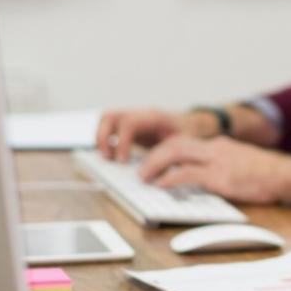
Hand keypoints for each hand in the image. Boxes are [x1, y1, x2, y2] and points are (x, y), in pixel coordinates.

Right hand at [96, 109, 217, 160]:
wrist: (190, 125)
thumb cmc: (188, 135)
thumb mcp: (184, 146)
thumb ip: (170, 157)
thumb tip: (159, 176)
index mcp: (154, 117)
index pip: (129, 123)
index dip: (122, 142)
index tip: (123, 162)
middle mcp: (139, 114)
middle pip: (110, 116)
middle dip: (104, 138)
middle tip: (109, 159)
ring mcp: (132, 117)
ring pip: (105, 119)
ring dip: (101, 138)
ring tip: (108, 157)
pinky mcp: (127, 125)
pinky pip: (108, 127)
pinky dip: (104, 140)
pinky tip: (112, 155)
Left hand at [139, 135, 287, 203]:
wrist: (287, 175)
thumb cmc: (268, 175)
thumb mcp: (241, 164)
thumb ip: (220, 168)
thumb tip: (201, 182)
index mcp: (219, 146)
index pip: (184, 142)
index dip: (163, 151)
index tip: (152, 161)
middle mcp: (215, 149)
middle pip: (175, 143)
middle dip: (153, 155)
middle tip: (141, 170)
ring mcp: (217, 161)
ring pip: (175, 152)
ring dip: (155, 164)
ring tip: (145, 177)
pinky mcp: (221, 177)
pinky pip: (188, 173)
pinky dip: (170, 178)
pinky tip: (162, 185)